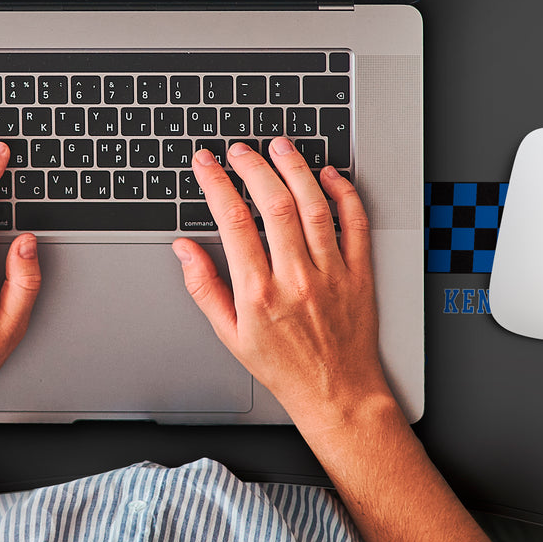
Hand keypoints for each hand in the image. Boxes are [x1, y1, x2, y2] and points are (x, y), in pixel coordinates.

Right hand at [173, 137, 390, 424]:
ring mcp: (331, 274)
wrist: (337, 394)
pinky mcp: (359, 273)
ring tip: (279, 146)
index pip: (232, 220)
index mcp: (258, 293)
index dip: (215, 183)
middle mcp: (295, 278)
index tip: (206, 163)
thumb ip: (203, 287)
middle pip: (273, 204)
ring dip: (295, 168)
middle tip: (240, 150)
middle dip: (253, 167)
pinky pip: (355, 224)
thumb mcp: (229, 335)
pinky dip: (344, 193)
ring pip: (313, 206)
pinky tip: (329, 174)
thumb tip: (183, 248)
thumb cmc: (283, 367)